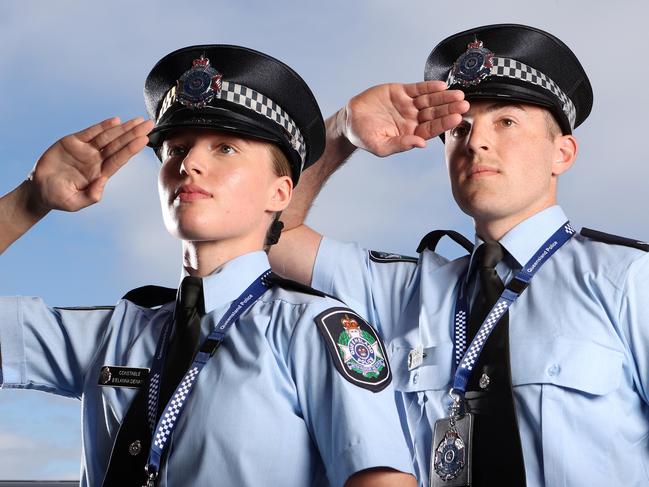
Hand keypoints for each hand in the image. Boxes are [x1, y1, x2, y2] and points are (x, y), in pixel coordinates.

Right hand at [28, 117, 153, 211]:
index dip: (131, 149)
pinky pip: (90, 132)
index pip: (119, 160)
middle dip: (134, 134)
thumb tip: (103, 182)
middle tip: (149, 124)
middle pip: (119, 145)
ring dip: (123, 128)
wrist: (40, 190)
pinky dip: (102, 126)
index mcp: (100, 174)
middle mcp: (96, 160)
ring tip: (137, 120)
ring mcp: (86, 151)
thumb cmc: (60, 198)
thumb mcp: (75, 202)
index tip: (144, 140)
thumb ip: (91, 196)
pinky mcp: (73, 143)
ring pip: (108, 137)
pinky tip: (115, 121)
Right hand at [341, 81, 467, 156]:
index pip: (431, 129)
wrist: (350, 119)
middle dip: (449, 109)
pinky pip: (418, 89)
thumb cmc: (364, 137)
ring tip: (458, 94)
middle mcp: (412, 119)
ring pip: (430, 100)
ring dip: (444, 98)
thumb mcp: (380, 146)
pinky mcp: (401, 92)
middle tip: (464, 104)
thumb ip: (400, 145)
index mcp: (410, 134)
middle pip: (435, 114)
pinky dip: (429, 87)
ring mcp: (408, 105)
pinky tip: (441, 86)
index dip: (444, 123)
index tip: (456, 119)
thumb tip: (421, 144)